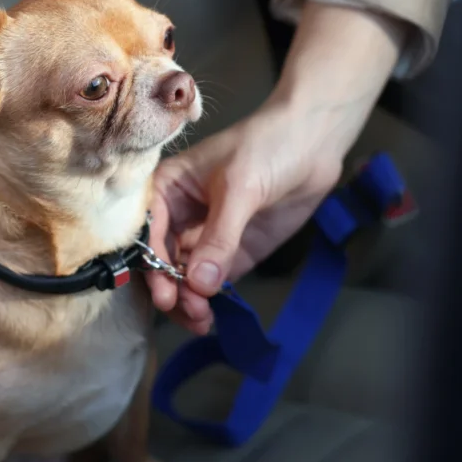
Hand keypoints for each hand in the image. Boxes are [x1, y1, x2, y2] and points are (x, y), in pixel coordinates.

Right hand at [147, 2, 404, 333]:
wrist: (314, 141)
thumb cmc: (267, 146)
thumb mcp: (239, 186)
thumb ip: (220, 236)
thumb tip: (199, 283)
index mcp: (166, 189)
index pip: (147, 232)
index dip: (152, 263)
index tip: (167, 292)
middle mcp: (179, 216)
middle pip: (161, 261)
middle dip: (170, 288)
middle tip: (189, 311)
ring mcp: (206, 237)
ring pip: (184, 278)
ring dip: (188, 301)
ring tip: (202, 320)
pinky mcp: (233, 253)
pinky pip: (213, 283)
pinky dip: (210, 302)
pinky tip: (213, 317)